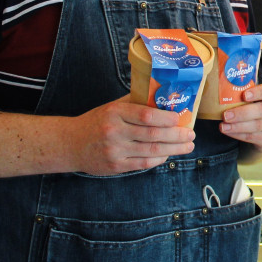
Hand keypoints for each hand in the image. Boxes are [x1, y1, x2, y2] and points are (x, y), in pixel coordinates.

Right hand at [71, 97, 195, 175]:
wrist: (71, 144)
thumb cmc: (97, 121)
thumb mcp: (112, 106)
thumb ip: (135, 102)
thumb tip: (164, 96)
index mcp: (115, 112)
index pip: (146, 115)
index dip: (166, 118)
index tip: (180, 119)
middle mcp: (114, 131)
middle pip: (152, 135)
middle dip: (176, 136)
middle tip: (191, 135)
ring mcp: (115, 150)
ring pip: (151, 150)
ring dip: (173, 149)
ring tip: (188, 146)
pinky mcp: (115, 166)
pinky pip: (143, 163)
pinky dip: (158, 159)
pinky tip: (169, 154)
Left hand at [220, 81, 261, 157]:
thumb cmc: (251, 110)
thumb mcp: (250, 100)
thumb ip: (239, 93)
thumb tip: (216, 87)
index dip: (259, 92)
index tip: (244, 95)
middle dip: (242, 113)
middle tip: (226, 115)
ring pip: (256, 125)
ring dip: (237, 126)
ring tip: (223, 126)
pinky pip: (252, 136)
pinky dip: (238, 134)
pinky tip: (228, 131)